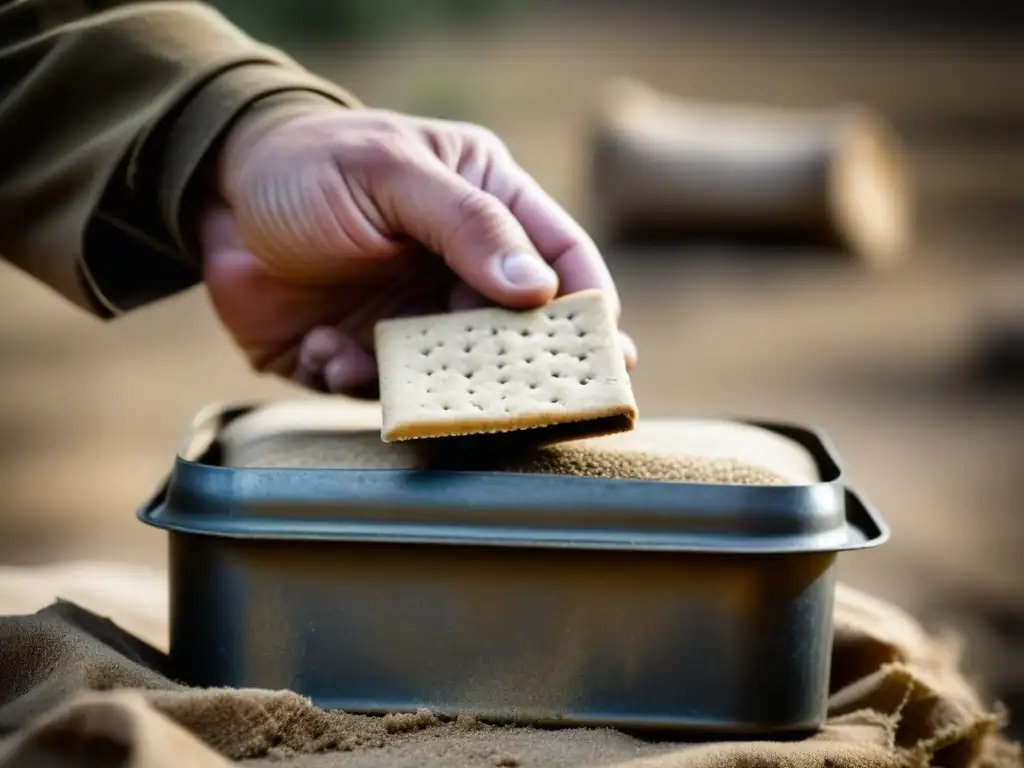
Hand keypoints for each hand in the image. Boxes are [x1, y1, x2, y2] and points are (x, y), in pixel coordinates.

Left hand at [200, 106, 635, 397]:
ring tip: (368, 357)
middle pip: (516, 331)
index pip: (562, 258)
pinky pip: (382, 390)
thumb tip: (539, 289)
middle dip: (511, 367)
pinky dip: (353, 379)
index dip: (590, 307)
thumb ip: (466, 225)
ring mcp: (415, 315)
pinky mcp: (366, 354)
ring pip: (453, 373)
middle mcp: (459, 267)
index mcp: (485, 205)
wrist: (210, 197)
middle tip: (513, 401)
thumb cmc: (307, 164)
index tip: (611, 355)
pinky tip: (321, 346)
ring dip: (420, 379)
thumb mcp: (390, 173)